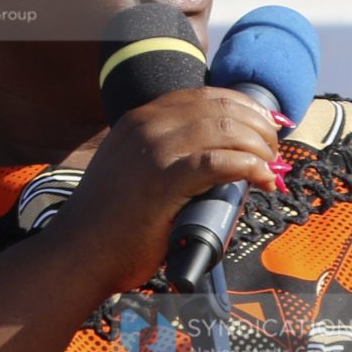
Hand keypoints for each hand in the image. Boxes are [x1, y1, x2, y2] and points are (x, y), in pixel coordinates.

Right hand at [44, 88, 283, 297]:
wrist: (77, 254)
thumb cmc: (110, 225)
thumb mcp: (133, 172)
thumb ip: (168, 160)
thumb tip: (219, 163)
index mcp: (139, 121)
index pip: (203, 97)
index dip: (243, 106)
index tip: (266, 124)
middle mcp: (146, 127)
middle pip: (220, 108)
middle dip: (258, 125)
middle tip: (274, 149)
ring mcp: (153, 152)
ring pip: (225, 130)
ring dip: (259, 145)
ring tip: (271, 165)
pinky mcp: (163, 181)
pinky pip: (219, 162)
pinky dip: (250, 166)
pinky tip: (262, 177)